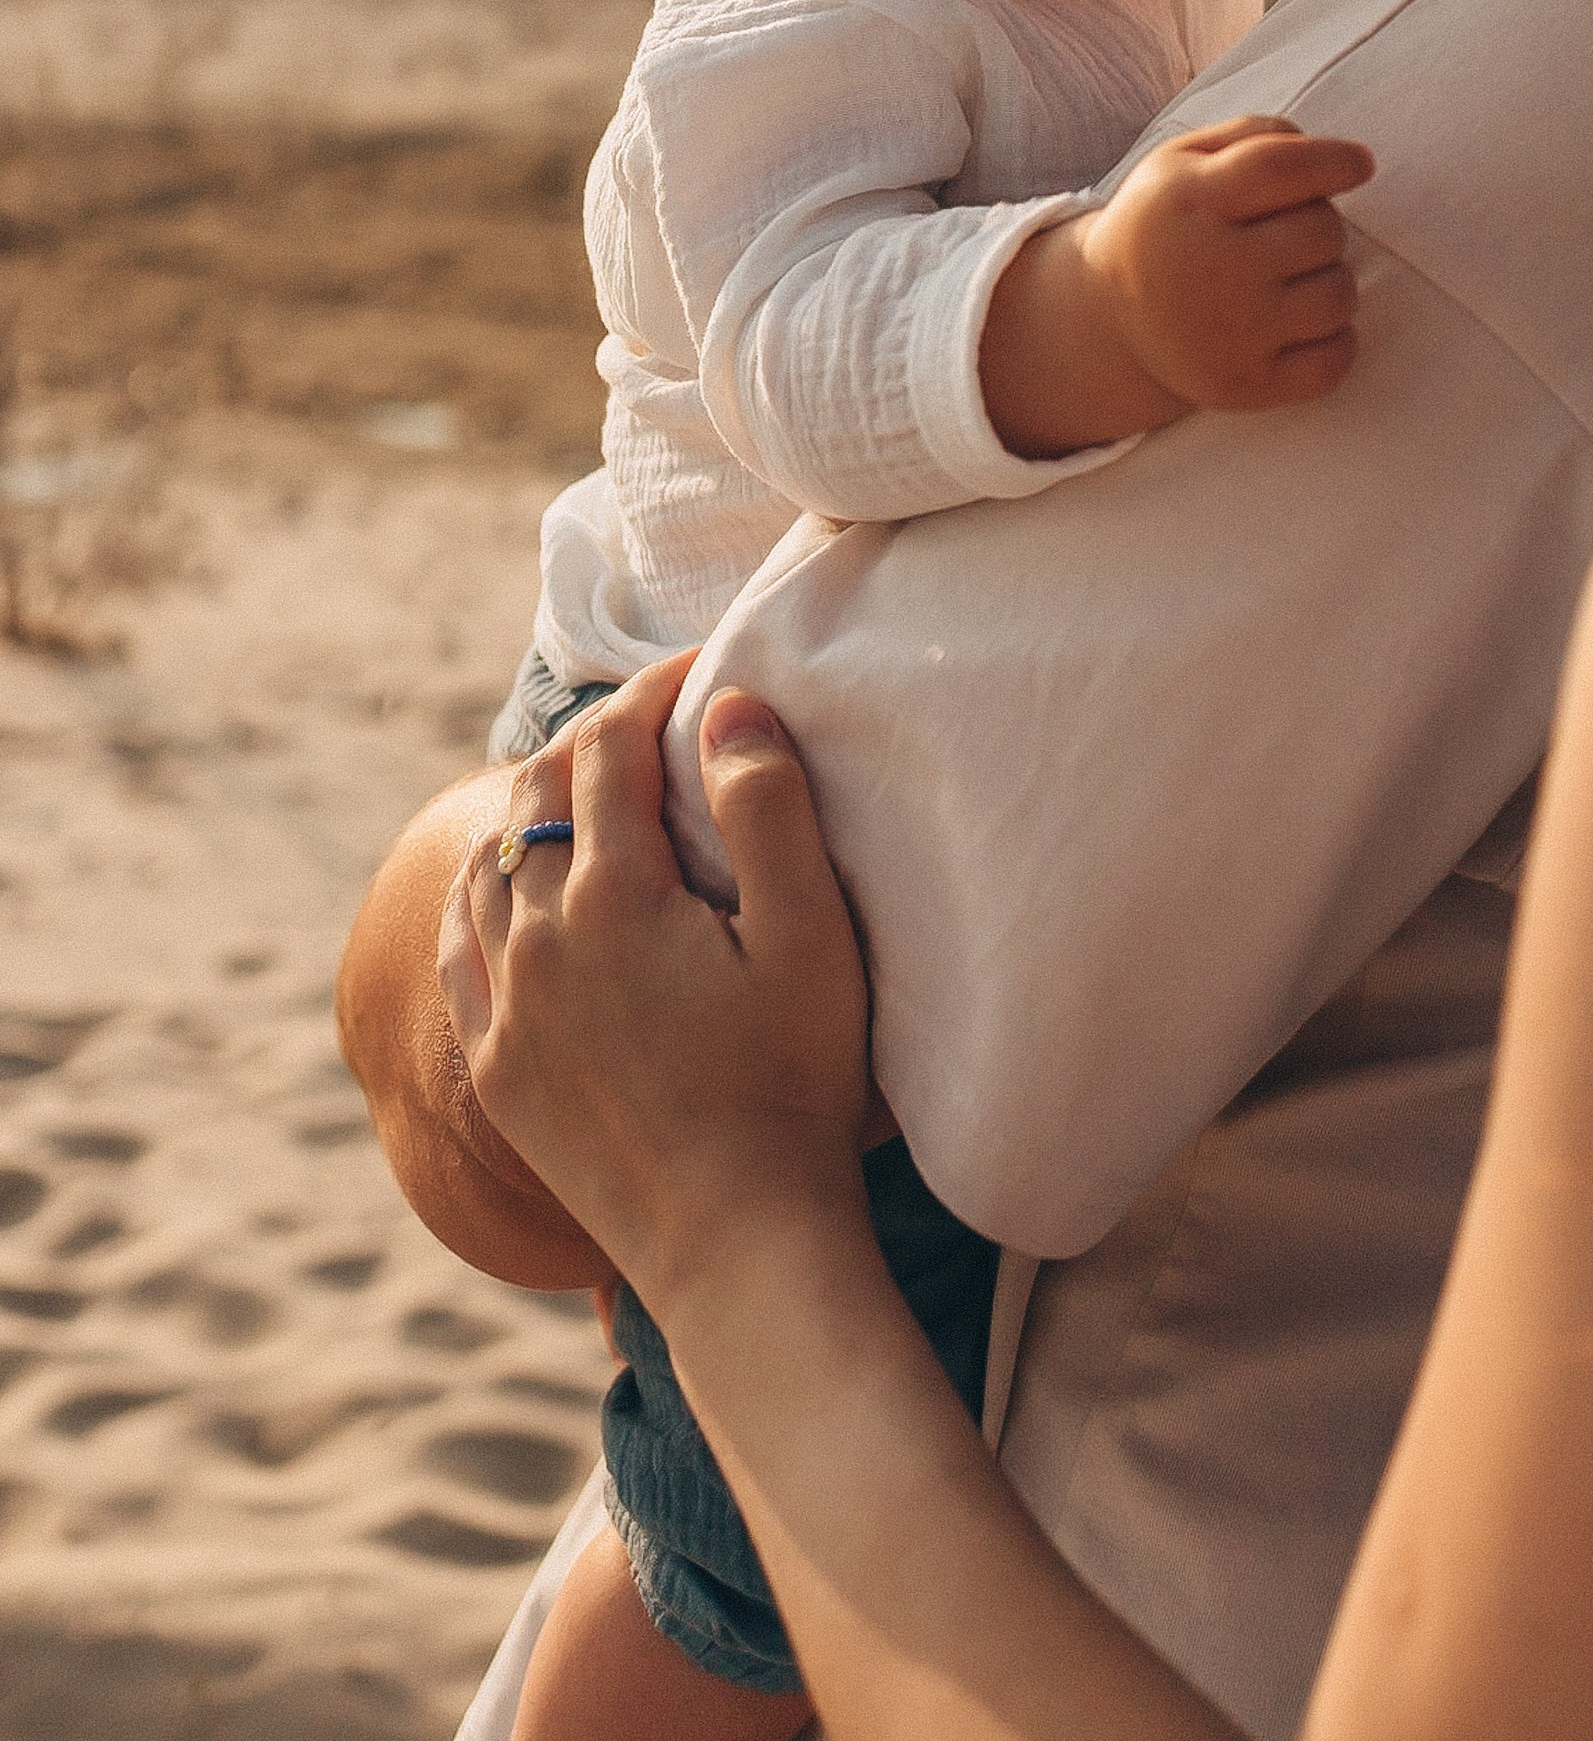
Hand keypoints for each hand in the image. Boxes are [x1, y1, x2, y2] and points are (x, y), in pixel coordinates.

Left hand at [438, 658, 880, 1315]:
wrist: (737, 1246)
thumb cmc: (795, 1087)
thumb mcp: (811, 936)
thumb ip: (770, 808)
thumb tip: (729, 705)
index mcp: (614, 894)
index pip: (611, 746)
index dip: (652, 690)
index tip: (700, 667)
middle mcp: (537, 937)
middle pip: (540, 792)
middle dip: (595, 738)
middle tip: (655, 720)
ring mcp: (505, 1007)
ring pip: (491, 864)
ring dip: (536, 808)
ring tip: (591, 793)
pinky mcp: (496, 1070)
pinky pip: (460, 947)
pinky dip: (483, 891)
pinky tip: (508, 887)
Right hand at [1080, 115, 1374, 410]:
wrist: (1109, 318)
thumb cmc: (1168, 224)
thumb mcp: (1181, 160)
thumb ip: (1253, 136)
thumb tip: (1327, 153)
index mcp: (1190, 201)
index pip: (1282, 168)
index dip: (1336, 160)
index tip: (1360, 164)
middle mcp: (1210, 268)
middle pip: (1323, 230)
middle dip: (1321, 223)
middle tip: (1287, 234)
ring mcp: (1230, 334)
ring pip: (1339, 295)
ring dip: (1332, 280)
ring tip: (1293, 279)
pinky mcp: (1246, 387)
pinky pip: (1335, 362)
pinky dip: (1338, 341)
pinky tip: (1304, 324)